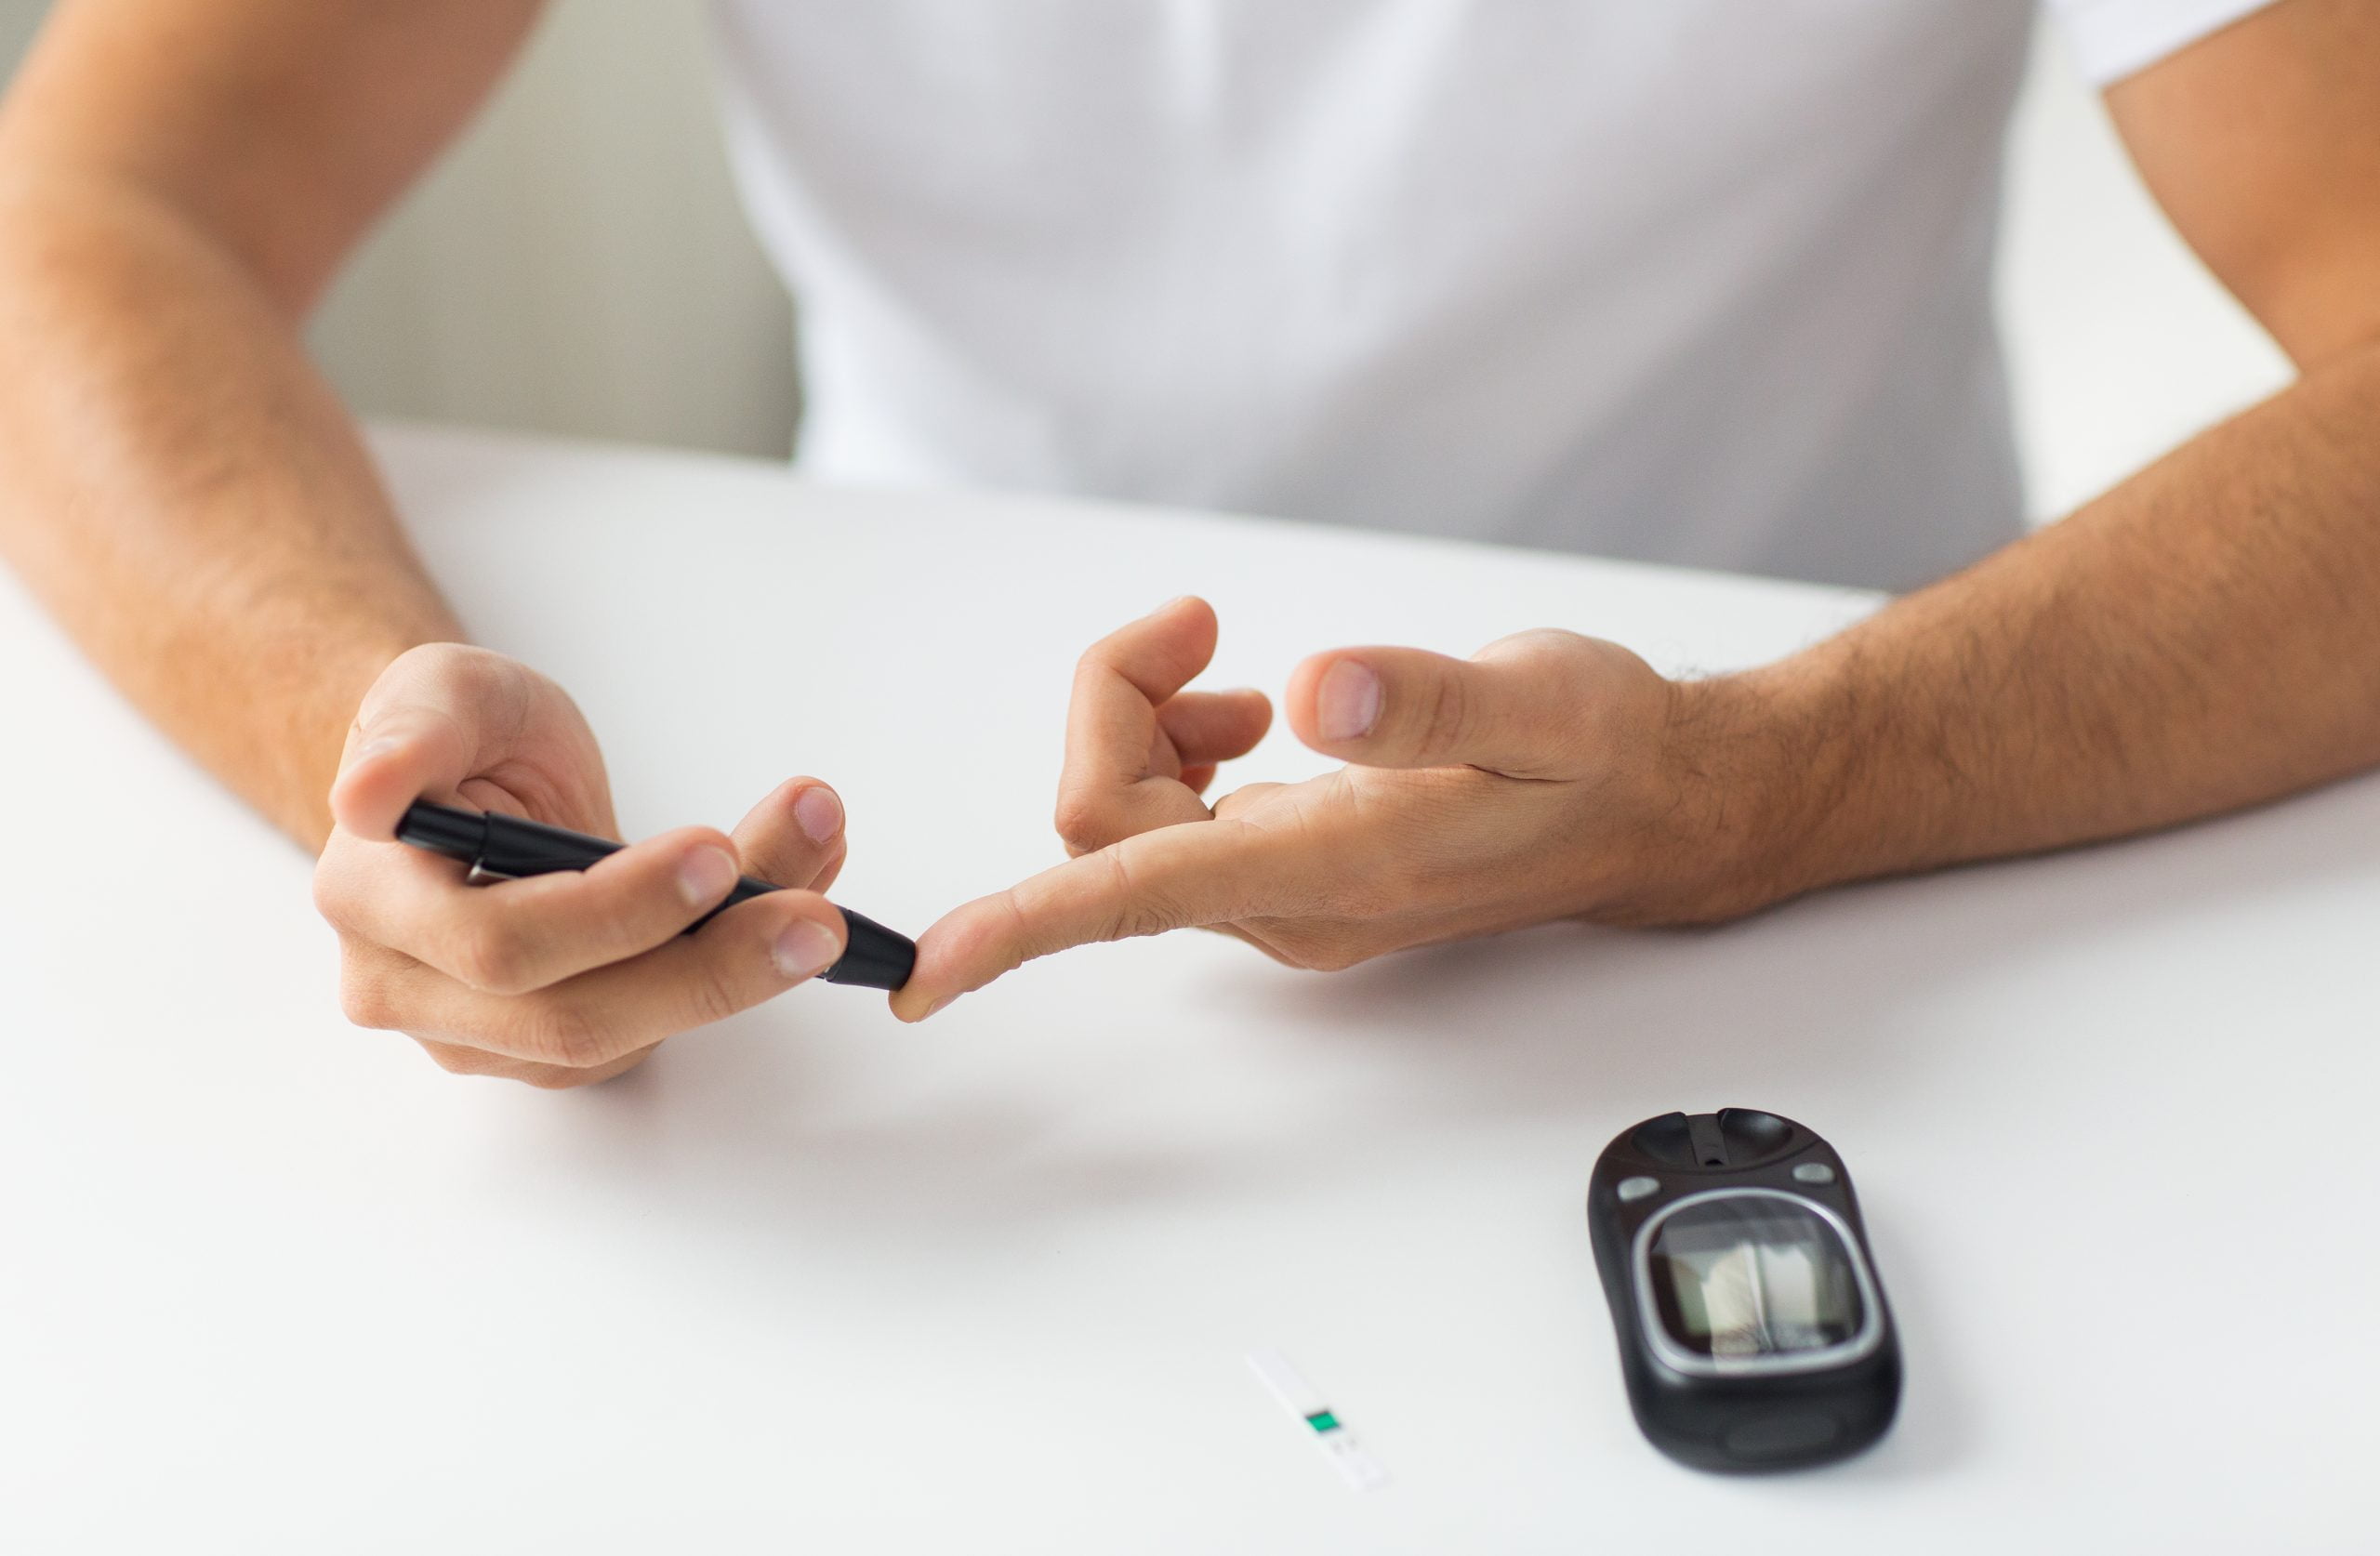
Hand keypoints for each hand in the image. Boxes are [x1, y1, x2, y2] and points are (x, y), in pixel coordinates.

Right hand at [313, 644, 850, 1085]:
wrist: (466, 776)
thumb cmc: (458, 732)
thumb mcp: (439, 689)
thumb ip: (412, 732)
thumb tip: (368, 795)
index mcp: (373, 900)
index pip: (499, 941)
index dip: (616, 911)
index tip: (717, 853)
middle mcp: (411, 988)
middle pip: (575, 1015)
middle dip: (709, 965)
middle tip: (815, 915)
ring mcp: (484, 1033)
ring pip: (627, 1032)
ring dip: (742, 969)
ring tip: (824, 896)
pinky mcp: (555, 1046)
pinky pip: (657, 1023)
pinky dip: (738, 965)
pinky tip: (799, 898)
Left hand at [891, 597, 1779, 1017]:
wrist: (1656, 807)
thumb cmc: (1605, 753)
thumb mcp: (1544, 701)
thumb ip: (1431, 701)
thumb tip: (1320, 694)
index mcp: (1329, 870)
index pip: (1134, 899)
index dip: (1018, 932)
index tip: (923, 973)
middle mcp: (1286, 905)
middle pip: (1104, 827)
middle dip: (1112, 708)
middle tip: (1196, 625)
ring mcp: (1283, 896)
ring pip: (1127, 823)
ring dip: (1142, 724)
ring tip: (1228, 668)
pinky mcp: (1290, 870)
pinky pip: (1167, 823)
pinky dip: (1174, 747)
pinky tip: (1247, 710)